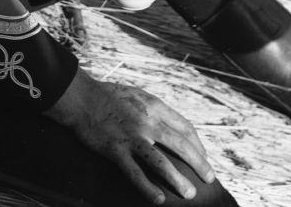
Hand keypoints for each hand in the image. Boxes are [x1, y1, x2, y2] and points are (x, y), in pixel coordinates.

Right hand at [45, 69, 215, 202]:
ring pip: (161, 162)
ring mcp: (132, 136)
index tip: (202, 156)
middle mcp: (147, 121)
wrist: (81, 98)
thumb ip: (153, 109)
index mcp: (154, 106)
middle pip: (181, 144)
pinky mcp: (115, 150)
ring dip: (178, 179)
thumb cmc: (108, 96)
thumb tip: (169, 124)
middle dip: (198, 163)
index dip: (197, 144)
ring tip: (189, 193)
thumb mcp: (137, 95)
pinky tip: (159, 199)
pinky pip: (135, 173)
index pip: (184, 126)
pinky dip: (148, 188)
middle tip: (209, 178)